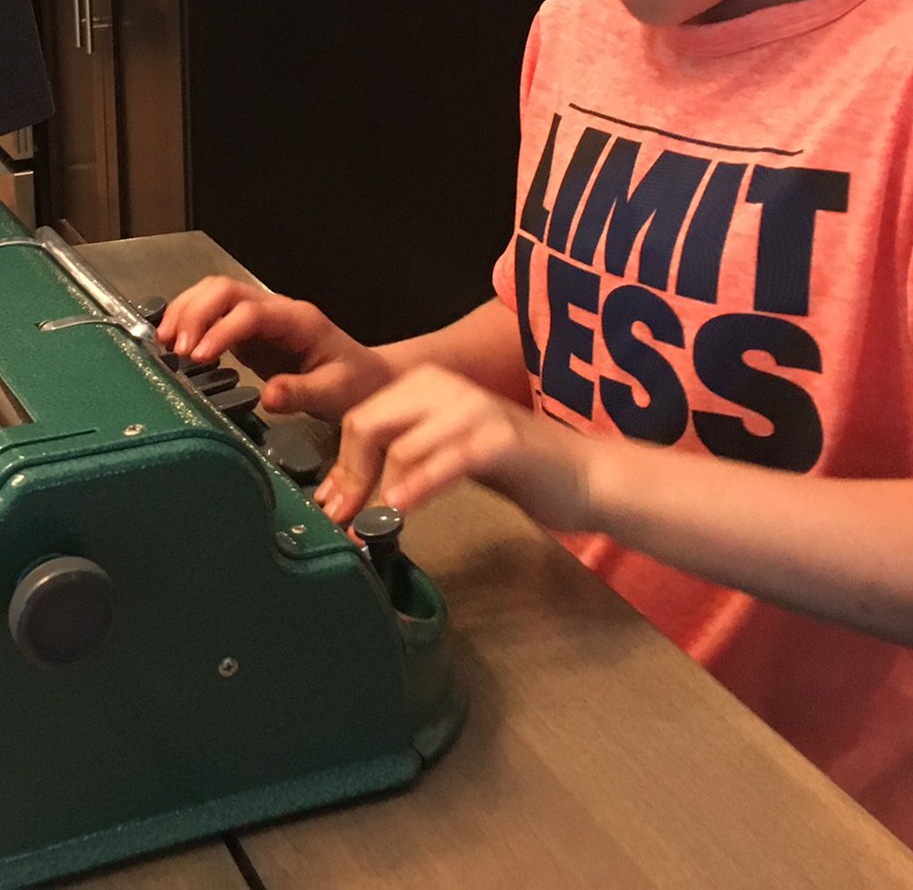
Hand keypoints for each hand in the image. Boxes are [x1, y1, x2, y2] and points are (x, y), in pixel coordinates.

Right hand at [156, 277, 398, 419]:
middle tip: (174, 349)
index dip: (220, 330)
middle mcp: (275, 311)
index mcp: (297, 320)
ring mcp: (260, 318)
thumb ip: (300, 393)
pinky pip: (213, 315)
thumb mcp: (334, 393)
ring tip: (164, 342)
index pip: (250, 313)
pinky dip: (190, 322)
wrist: (367, 379)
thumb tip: (267, 396)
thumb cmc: (355, 383)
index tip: (198, 357)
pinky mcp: (249, 333)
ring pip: (214, 294)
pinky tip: (175, 343)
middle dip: (194, 313)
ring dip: (186, 312)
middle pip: (225, 290)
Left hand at [316, 365, 598, 531]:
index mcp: (426, 385)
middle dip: (347, 476)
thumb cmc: (513, 468)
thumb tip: (347, 488)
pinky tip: (401, 510)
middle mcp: (446, 388)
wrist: (585, 475)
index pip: (360, 417)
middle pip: (369, 424)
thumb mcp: (447, 451)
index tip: (328, 506)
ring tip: (364, 527)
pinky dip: (417, 487)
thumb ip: (403, 456)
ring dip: (375, 491)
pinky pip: (445, 461)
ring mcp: (474, 411)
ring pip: (401, 444)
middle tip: (338, 520)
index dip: (339, 464)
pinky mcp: (500, 440)